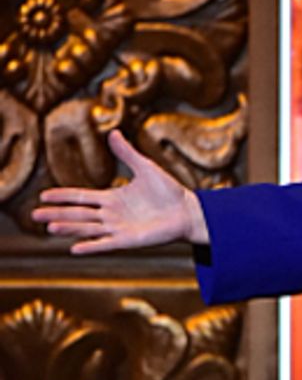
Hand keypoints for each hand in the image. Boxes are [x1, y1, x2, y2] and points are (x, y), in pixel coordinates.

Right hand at [34, 132, 206, 252]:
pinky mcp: (128, 240)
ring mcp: (118, 228)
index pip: (81, 197)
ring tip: (49, 227)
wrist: (188, 210)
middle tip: (35, 214)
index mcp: (112, 198)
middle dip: (57, 214)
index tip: (43, 196)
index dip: (63, 196)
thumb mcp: (145, 168)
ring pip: (87, 228)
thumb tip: (113, 132)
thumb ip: (127, 153)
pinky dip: (91, 245)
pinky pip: (105, 244)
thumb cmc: (168, 191)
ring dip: (69, 228)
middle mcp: (111, 215)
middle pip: (78, 214)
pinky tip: (74, 247)